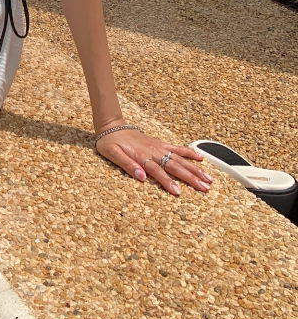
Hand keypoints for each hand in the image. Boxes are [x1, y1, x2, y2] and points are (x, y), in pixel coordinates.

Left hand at [95, 130, 212, 196]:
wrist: (112, 126)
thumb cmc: (110, 142)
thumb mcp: (113, 155)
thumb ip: (127, 165)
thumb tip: (141, 177)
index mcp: (143, 157)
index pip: (158, 172)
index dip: (168, 183)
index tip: (179, 193)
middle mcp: (154, 152)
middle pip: (175, 166)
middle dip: (190, 178)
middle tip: (204, 188)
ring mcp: (159, 147)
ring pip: (180, 159)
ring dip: (194, 169)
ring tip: (208, 178)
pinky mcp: (160, 143)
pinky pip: (177, 148)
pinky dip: (189, 152)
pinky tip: (200, 158)